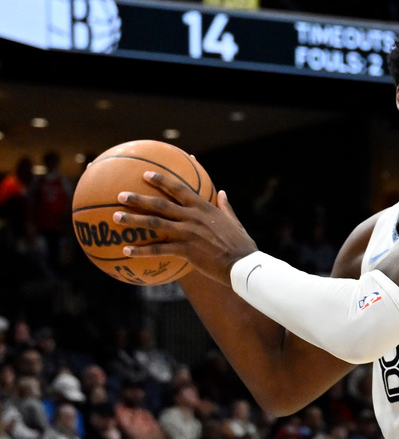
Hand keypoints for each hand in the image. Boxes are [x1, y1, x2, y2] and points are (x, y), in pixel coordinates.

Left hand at [113, 161, 257, 285]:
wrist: (242, 264)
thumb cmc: (241, 244)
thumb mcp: (234, 221)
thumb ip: (225, 206)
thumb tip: (222, 193)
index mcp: (204, 208)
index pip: (179, 189)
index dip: (161, 180)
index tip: (145, 174)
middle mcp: (192, 217)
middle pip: (160, 204)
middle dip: (138, 198)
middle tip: (120, 195)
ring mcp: (187, 233)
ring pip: (154, 223)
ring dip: (133, 220)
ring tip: (115, 217)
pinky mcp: (185, 250)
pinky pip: (158, 249)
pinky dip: (141, 250)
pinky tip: (126, 251)